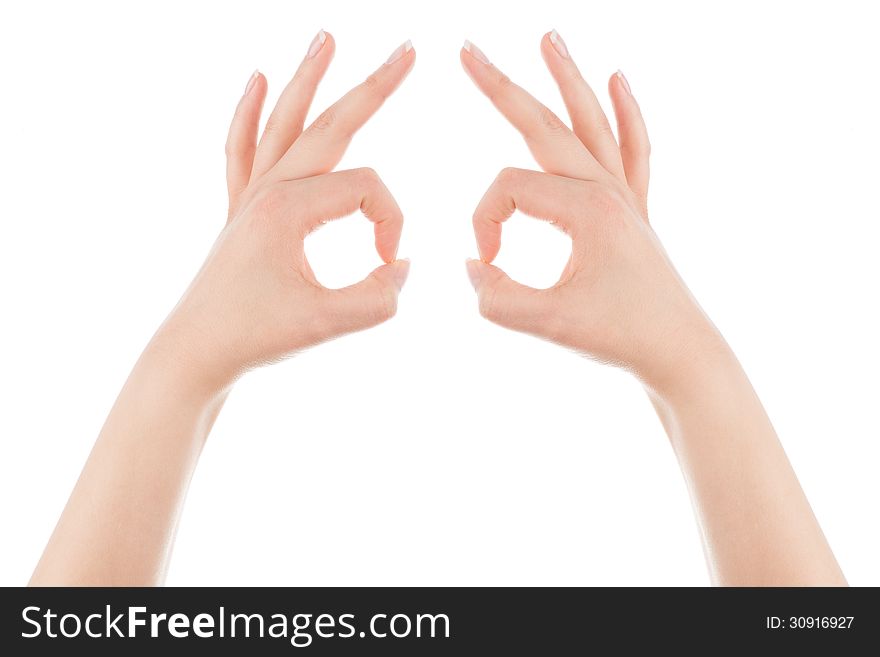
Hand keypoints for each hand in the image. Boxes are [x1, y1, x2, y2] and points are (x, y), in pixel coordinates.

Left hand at [157, 33, 414, 392]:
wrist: (196, 353)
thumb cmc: (253, 337)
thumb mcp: (326, 324)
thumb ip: (377, 298)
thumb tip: (402, 267)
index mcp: (288, 209)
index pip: (368, 190)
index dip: (392, 224)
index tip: (389, 265)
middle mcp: (268, 190)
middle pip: (331, 124)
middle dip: (373, 87)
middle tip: (408, 50)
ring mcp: (250, 196)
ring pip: (285, 123)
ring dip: (307, 79)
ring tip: (326, 38)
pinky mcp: (241, 210)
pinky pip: (244, 149)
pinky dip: (249, 113)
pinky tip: (255, 80)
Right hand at [461, 33, 717, 388]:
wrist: (679, 352)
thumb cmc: (621, 337)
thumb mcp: (548, 324)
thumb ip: (497, 297)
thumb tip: (473, 264)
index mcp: (586, 209)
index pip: (507, 190)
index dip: (482, 224)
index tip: (487, 264)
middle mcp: (607, 190)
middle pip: (544, 125)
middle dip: (501, 87)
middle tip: (468, 50)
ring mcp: (625, 195)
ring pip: (591, 122)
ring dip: (568, 79)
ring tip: (549, 38)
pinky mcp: (634, 209)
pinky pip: (632, 148)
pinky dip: (627, 113)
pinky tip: (620, 80)